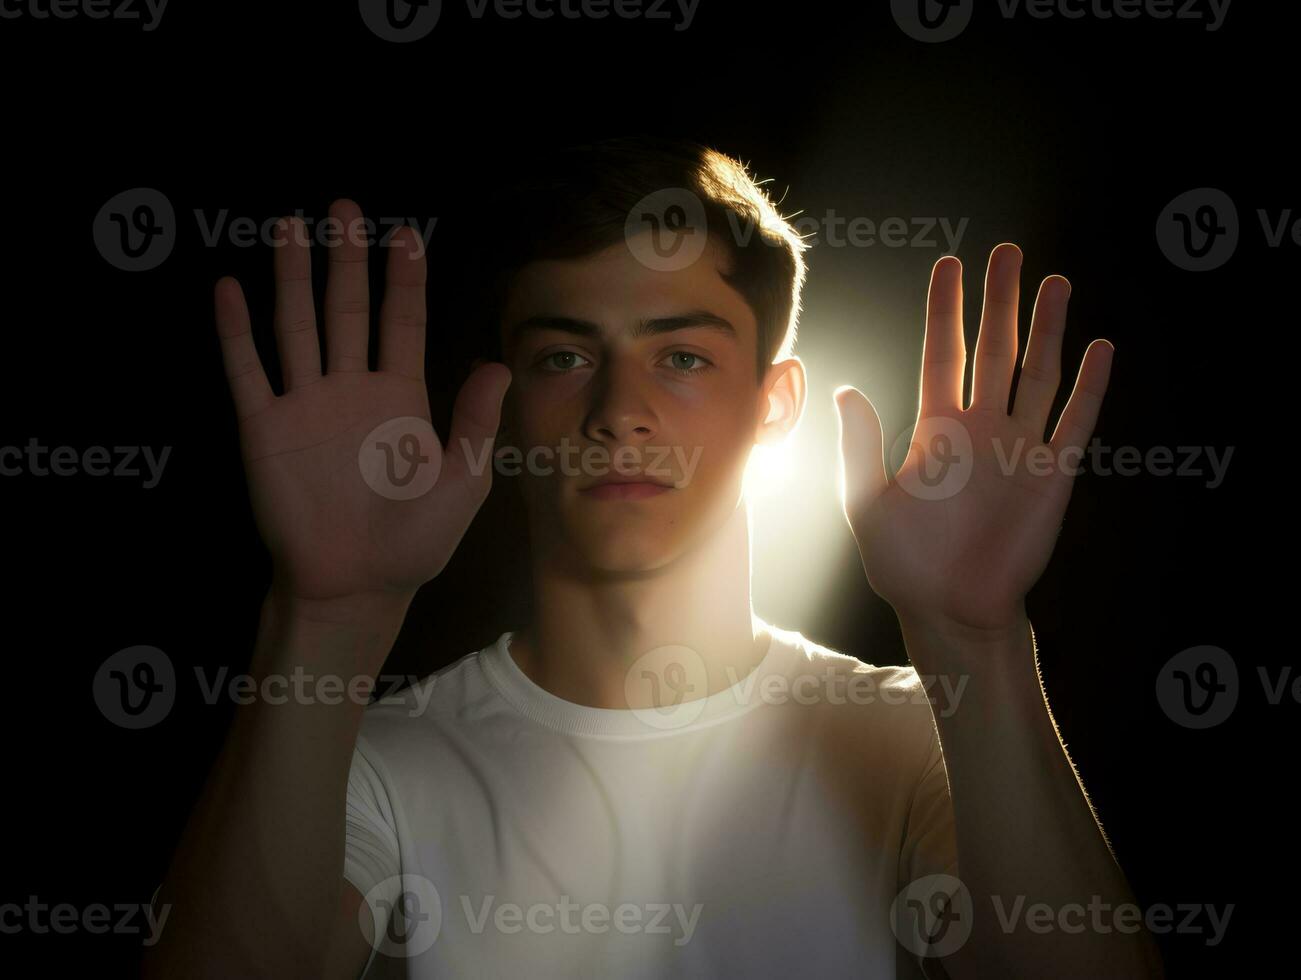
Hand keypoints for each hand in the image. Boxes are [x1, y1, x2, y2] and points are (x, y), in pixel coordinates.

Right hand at [213, 199, 510, 603]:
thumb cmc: (415, 541)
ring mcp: (304, 404)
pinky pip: (247, 370)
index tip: (404, 233)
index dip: (403, 279)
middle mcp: (351, 389)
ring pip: (296, 325)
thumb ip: (476, 422)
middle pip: (347, 310)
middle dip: (346, 259)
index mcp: (400, 398)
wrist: (355, 585)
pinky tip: (229, 287)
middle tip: (344, 208)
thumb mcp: (461, 481)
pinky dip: (235, 331)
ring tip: (288, 226)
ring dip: (291, 276)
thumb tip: (497, 362)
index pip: (402, 323)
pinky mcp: (264, 428)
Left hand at [834, 243, 1111, 636]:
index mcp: (936, 428)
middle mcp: (981, 428)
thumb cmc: (904, 561)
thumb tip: (845, 389)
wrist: (951, 609)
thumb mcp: (866, 502)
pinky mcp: (1053, 475)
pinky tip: (1099, 348)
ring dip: (1047, 329)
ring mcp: (1019, 447)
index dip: (946, 310)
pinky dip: (1090, 387)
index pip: (942, 353)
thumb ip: (860, 446)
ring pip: (1037, 374)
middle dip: (1000, 301)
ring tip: (1054, 282)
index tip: (950, 264)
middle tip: (1008, 252)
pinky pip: (1075, 422)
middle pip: (993, 350)